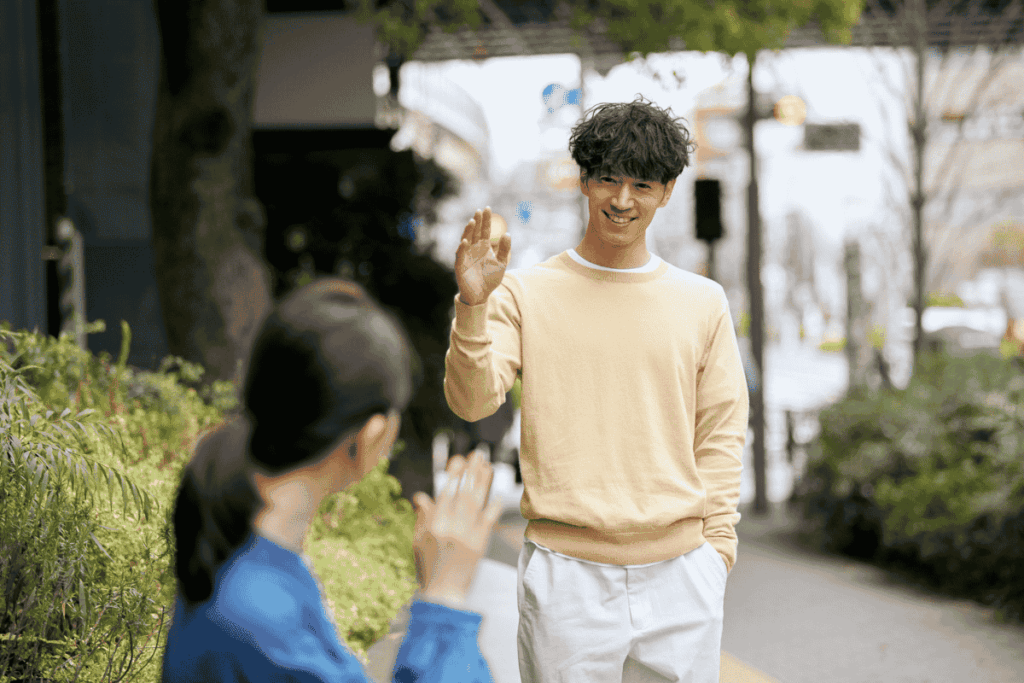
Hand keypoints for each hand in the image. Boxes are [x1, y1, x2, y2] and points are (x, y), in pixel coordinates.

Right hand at [412, 451, 502, 603]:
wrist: (444, 593)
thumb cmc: (427, 566)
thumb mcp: (418, 541)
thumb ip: (422, 517)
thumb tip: (421, 495)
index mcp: (434, 525)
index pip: (445, 493)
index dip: (453, 476)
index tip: (458, 460)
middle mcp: (452, 528)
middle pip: (464, 493)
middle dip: (471, 472)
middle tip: (477, 455)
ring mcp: (468, 535)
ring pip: (477, 502)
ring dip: (483, 483)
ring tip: (488, 466)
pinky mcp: (480, 544)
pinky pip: (489, 521)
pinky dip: (493, 507)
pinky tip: (498, 495)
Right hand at [455, 207, 511, 305]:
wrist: (481, 295)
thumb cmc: (490, 279)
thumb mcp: (501, 264)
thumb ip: (505, 250)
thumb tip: (508, 233)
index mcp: (484, 247)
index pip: (485, 231)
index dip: (486, 220)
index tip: (487, 208)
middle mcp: (474, 249)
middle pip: (475, 232)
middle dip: (477, 222)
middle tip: (479, 211)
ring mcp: (466, 256)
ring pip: (466, 240)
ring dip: (469, 231)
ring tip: (473, 222)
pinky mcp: (460, 266)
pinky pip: (460, 255)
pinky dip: (462, 248)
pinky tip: (466, 241)